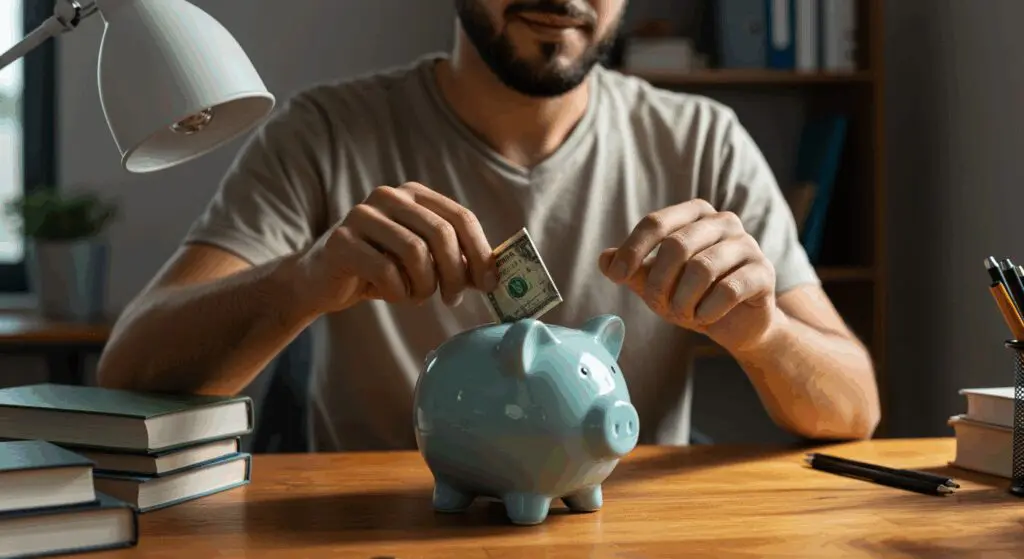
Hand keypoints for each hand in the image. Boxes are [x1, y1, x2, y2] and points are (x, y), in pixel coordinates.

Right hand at [297, 182, 498, 313]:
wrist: (320, 280)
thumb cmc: (378, 269)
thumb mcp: (420, 259)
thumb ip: (452, 257)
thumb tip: (493, 274)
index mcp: (413, 194)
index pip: (460, 217)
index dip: (481, 252)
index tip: (489, 283)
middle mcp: (388, 196)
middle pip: (442, 234)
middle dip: (455, 273)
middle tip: (452, 298)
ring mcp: (362, 215)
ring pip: (416, 253)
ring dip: (423, 286)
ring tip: (416, 296)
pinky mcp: (341, 240)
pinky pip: (386, 271)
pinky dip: (397, 292)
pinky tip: (391, 293)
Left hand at [598, 199, 780, 352]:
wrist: (736, 324)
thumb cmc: (693, 296)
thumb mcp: (656, 284)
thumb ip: (632, 270)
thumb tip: (604, 258)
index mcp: (695, 214)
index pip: (656, 223)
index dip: (632, 250)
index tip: (615, 276)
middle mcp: (723, 221)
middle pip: (677, 245)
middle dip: (659, 282)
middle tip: (658, 306)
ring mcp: (747, 244)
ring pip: (702, 268)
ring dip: (683, 300)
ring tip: (683, 313)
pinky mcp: (763, 272)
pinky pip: (728, 290)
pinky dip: (707, 310)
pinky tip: (704, 317)